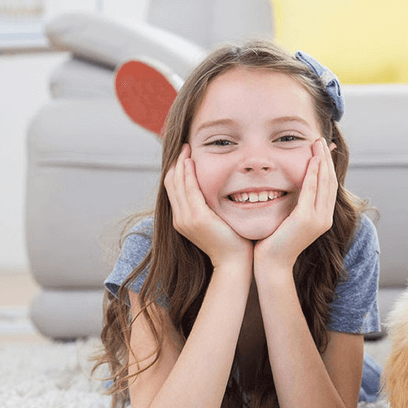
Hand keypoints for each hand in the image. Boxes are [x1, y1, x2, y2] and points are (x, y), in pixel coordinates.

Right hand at [164, 144, 252, 267]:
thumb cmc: (233, 242)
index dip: (177, 169)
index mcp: (183, 219)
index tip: (184, 154)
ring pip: (177, 184)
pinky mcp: (197, 217)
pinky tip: (191, 161)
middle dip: (176, 162)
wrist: (235, 262)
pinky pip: (189, 190)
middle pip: (171, 183)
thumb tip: (218, 191)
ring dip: (181, 163)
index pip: (174, 188)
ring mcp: (186, 218)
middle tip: (183, 145)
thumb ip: (212, 207)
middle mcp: (180, 218)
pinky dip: (188, 174)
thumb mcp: (218, 221)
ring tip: (186, 147)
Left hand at [254, 138, 336, 269]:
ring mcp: (318, 219)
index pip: (328, 186)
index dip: (327, 166)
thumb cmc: (274, 242)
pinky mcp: (306, 219)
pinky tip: (312, 160)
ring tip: (318, 144)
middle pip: (330, 181)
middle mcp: (325, 218)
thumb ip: (295, 204)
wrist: (272, 264)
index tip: (322, 150)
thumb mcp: (289, 219)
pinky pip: (311, 190)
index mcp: (322, 217)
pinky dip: (313, 174)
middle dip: (326, 159)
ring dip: (321, 161)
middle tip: (321, 141)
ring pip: (324, 183)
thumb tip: (290, 187)